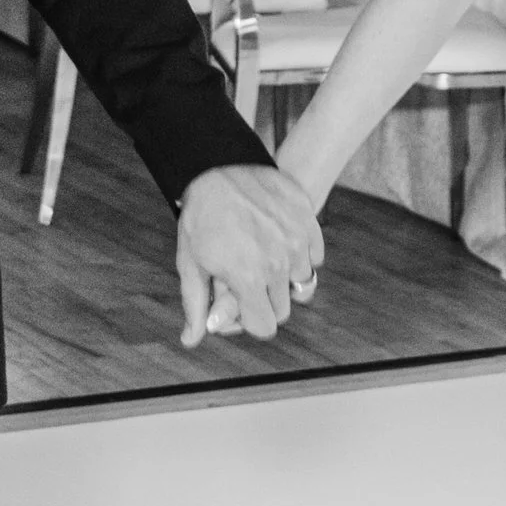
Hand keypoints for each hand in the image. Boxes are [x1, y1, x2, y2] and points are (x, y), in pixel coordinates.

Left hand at [176, 166, 322, 347]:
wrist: (219, 165)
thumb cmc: (200, 216)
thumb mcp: (191, 261)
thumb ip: (195, 305)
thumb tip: (191, 340)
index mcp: (247, 278)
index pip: (265, 326)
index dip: (250, 319)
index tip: (241, 304)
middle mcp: (277, 263)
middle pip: (283, 308)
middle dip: (266, 300)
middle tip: (249, 278)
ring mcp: (296, 240)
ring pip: (301, 282)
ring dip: (285, 277)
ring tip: (263, 256)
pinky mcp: (308, 220)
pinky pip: (315, 255)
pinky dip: (301, 253)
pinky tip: (278, 240)